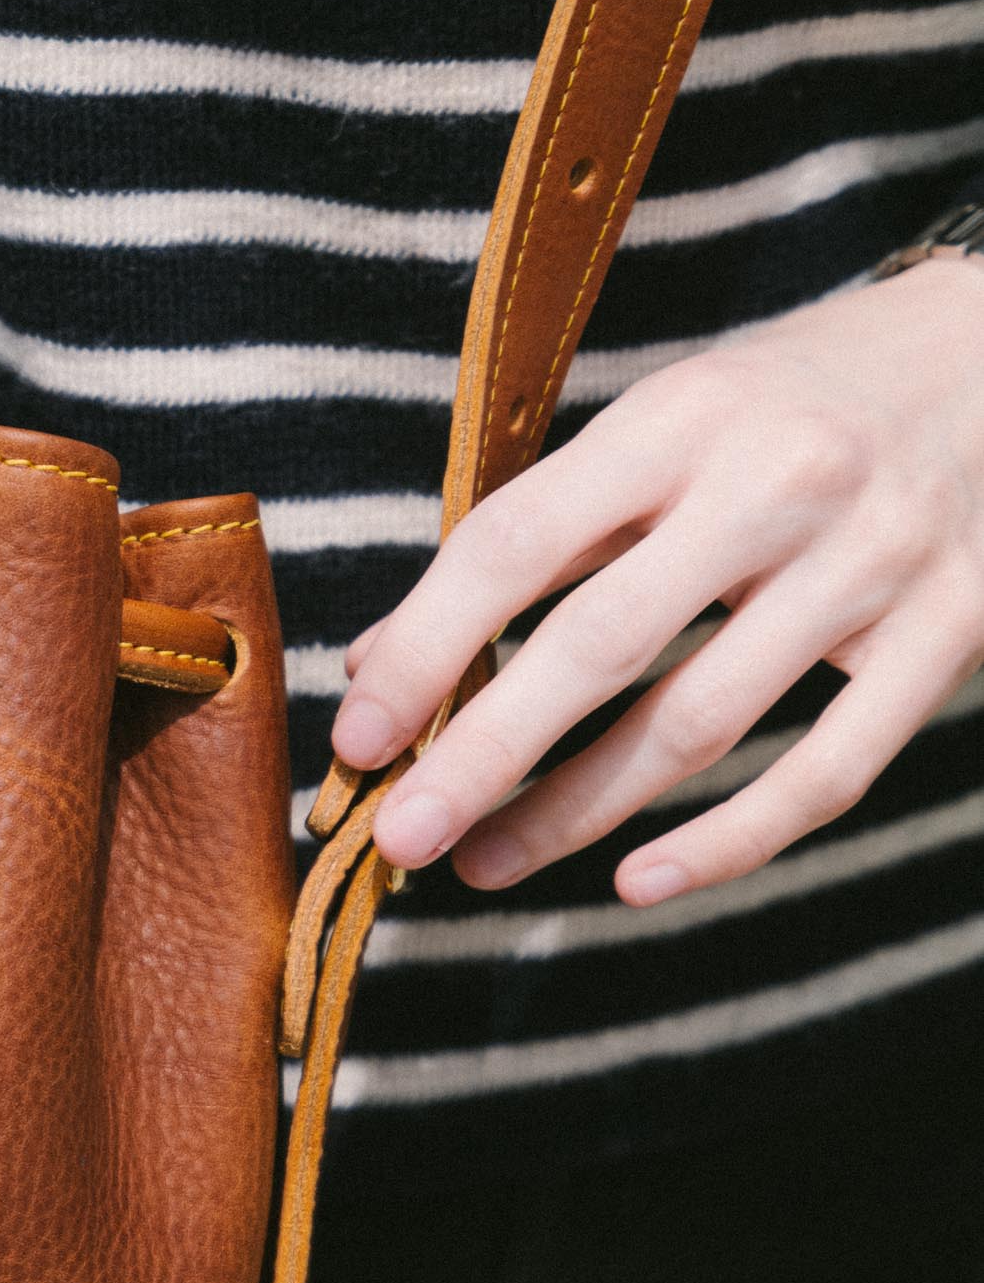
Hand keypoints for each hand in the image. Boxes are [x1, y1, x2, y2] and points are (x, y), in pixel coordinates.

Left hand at [332, 255, 983, 904]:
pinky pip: (824, 772)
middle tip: (402, 836)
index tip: (358, 736)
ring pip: (699, 723)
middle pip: (601, 644)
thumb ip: (541, 532)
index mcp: (685, 416)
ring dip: (576, 812)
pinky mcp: (951, 633)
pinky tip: (637, 882)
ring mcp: (873, 563)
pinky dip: (726, 842)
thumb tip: (385, 661)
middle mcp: (780, 483)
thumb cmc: (800, 401)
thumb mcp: (670, 421)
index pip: (520, 542)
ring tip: (486, 862)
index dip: (427, 649)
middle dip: (486, 754)